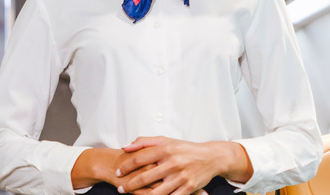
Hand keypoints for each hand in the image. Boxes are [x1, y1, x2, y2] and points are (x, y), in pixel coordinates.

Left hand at [114, 137, 243, 194]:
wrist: (211, 157)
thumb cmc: (184, 148)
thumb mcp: (165, 140)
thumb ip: (144, 142)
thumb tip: (125, 147)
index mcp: (165, 149)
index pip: (140, 158)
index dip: (126, 167)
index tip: (118, 172)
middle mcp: (173, 163)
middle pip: (146, 176)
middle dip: (130, 184)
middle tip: (120, 188)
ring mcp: (181, 177)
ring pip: (157, 191)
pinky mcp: (189, 188)